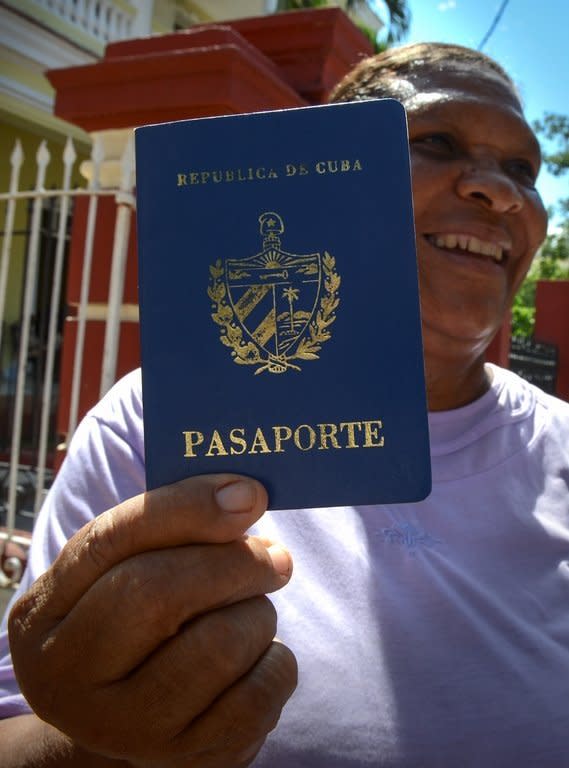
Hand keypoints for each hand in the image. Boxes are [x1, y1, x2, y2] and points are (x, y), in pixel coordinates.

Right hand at [8, 474, 295, 766]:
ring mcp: (125, 728)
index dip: (187, 508)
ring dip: (256, 614)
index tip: (249, 495)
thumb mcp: (121, 570)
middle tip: (275, 557)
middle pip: (159, 594)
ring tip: (251, 612)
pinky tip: (257, 656)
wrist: (126, 715)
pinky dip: (275, 662)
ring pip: (218, 645)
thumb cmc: (131, 620)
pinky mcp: (184, 759)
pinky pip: (257, 697)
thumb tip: (245, 497)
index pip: (113, 541)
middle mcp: (69, 675)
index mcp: (44, 612)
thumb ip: (168, 524)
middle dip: (234, 564)